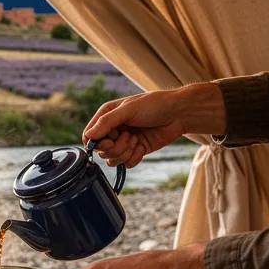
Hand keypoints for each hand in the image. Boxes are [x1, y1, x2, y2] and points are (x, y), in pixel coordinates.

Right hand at [82, 82, 225, 167]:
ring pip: (113, 160)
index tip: (108, 141)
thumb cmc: (154, 105)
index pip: (90, 136)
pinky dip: (134, 158)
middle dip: (116, 147)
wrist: (179, 114)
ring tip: (137, 140)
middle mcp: (113, 130)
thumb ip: (107, 122)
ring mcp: (124, 142)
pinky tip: (142, 147)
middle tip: (129, 136)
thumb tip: (89, 136)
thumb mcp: (128, 110)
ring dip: (125, 152)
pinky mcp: (135, 151)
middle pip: (102, 151)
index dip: (96, 143)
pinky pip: (126, 164)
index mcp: (107, 116)